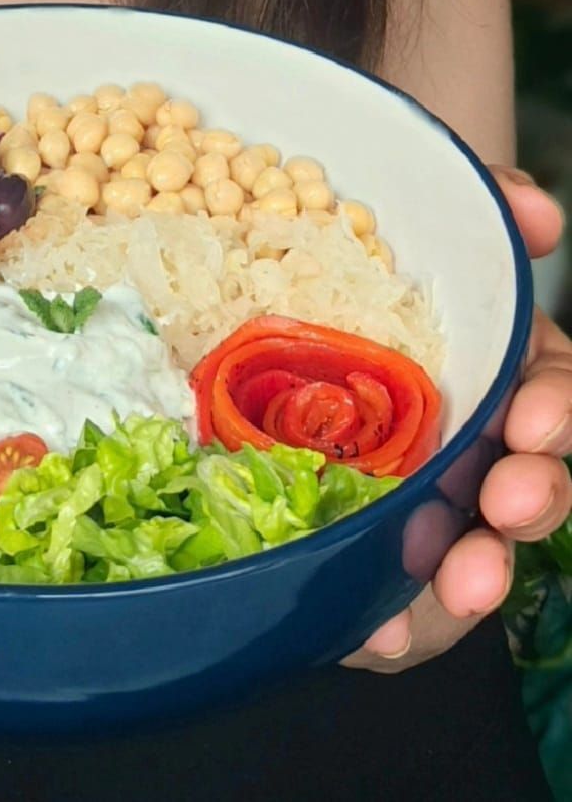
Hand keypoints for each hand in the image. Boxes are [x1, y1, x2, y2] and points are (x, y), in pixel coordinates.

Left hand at [343, 164, 567, 671]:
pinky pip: (390, 597)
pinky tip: (374, 633)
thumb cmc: (377, 266)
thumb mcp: (431, 216)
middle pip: (527, 486)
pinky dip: (393, 624)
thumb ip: (488, 198)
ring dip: (474, 575)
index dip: (554, 412)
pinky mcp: (370, 549)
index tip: (530, 424)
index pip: (552, 395)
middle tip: (507, 507)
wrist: (286, 291)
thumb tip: (536, 211)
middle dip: (531, 502)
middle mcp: (477, 443)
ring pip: (472, 552)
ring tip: (455, 590)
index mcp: (503, 371)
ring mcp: (426, 501)